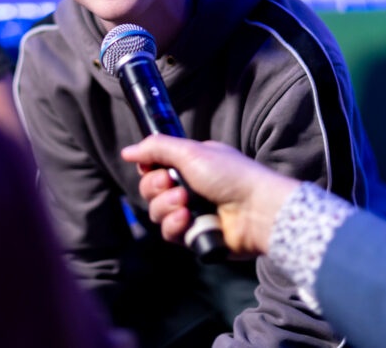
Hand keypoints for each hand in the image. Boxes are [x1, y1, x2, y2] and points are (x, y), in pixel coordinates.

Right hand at [121, 135, 298, 256]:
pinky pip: (170, 233)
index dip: (149, 169)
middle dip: (156, 188)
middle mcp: (190, 187)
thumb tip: (128, 151)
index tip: (153, 167)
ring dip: (166, 207)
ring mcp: (192, 212)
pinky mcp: (195, 236)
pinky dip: (176, 226)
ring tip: (185, 204)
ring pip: (157, 213)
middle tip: (172, 184)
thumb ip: (157, 148)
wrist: (257, 210)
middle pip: (150, 190)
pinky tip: (188, 220)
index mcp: (191, 164)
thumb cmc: (231, 176)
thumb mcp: (191, 152)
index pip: (154, 167)